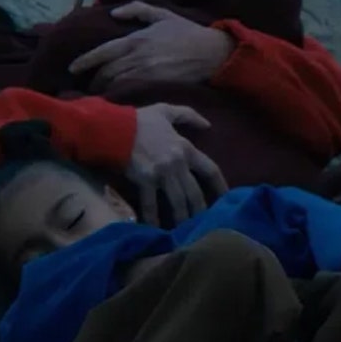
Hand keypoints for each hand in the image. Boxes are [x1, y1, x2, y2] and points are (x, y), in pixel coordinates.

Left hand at [68, 2, 235, 93]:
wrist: (211, 53)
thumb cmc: (187, 33)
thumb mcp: (163, 14)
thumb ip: (137, 10)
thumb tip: (115, 13)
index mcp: (135, 39)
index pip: (102, 52)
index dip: (84, 61)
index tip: (72, 68)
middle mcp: (136, 57)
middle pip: (105, 72)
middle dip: (92, 80)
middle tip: (86, 85)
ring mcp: (145, 74)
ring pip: (114, 84)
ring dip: (103, 90)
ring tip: (97, 94)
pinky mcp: (154, 86)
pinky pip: (129, 93)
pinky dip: (118, 96)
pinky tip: (114, 99)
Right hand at [128, 103, 228, 225]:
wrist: (114, 128)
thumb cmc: (140, 120)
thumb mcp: (166, 111)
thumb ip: (188, 115)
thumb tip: (208, 125)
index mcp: (186, 148)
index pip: (211, 170)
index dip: (220, 186)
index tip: (227, 198)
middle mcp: (178, 164)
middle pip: (195, 192)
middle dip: (201, 209)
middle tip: (205, 223)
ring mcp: (161, 174)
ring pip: (178, 201)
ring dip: (182, 217)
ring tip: (185, 230)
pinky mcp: (144, 181)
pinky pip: (151, 204)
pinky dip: (154, 219)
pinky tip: (157, 230)